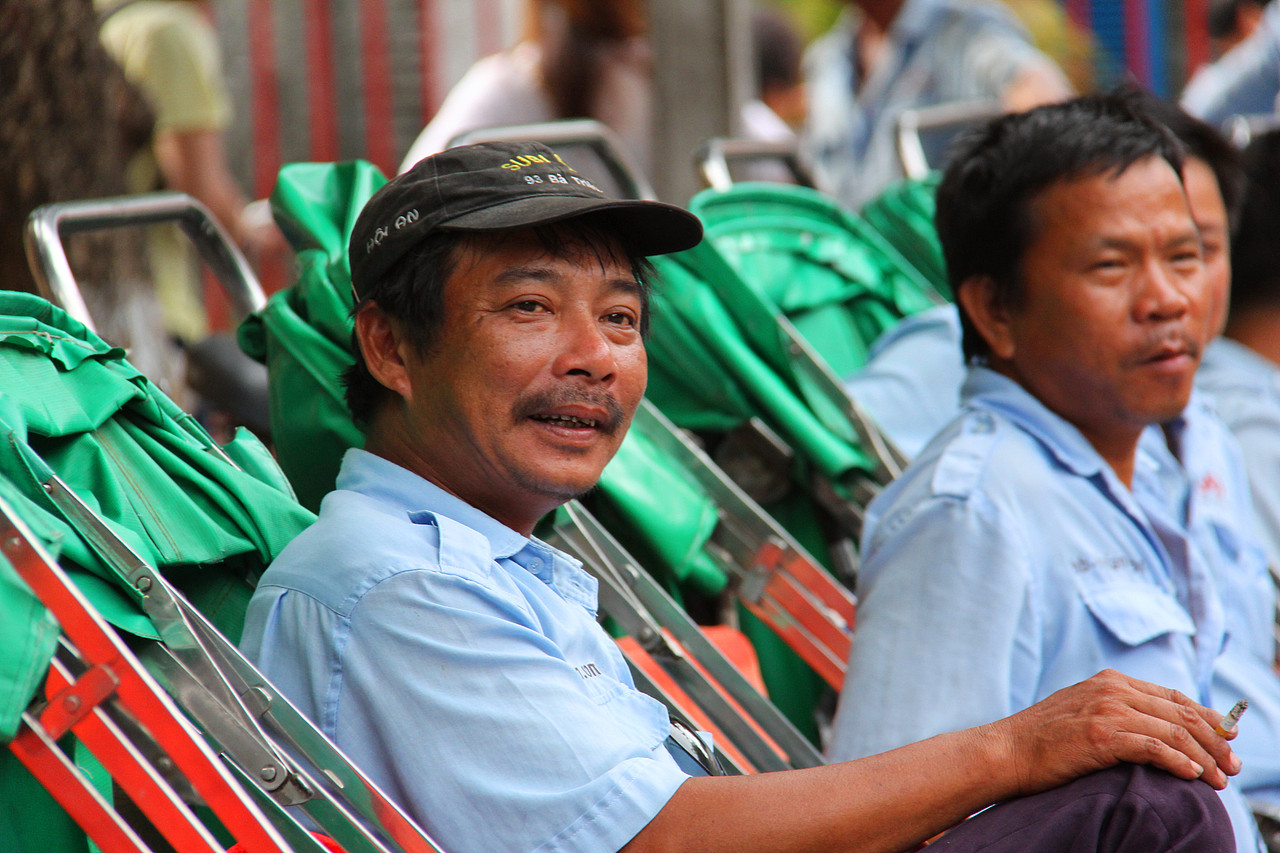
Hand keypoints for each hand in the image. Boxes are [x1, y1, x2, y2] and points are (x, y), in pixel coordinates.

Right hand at [985, 669, 1240, 795]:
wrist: (1006, 750)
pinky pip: (1153, 747)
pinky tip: (1191, 776)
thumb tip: (1157, 731)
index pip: (1174, 696)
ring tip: (1217, 779)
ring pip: (1174, 731)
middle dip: (1214, 742)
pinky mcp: (1101, 735)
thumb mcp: (1083, 713)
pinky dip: (1178, 762)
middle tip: (1232, 766)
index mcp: (1110, 681)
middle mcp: (1112, 689)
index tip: (1227, 740)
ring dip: (1203, 757)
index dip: (1207, 718)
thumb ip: (1116, 712)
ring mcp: (1106, 710)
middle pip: (1181, 713)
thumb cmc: (1043, 740)